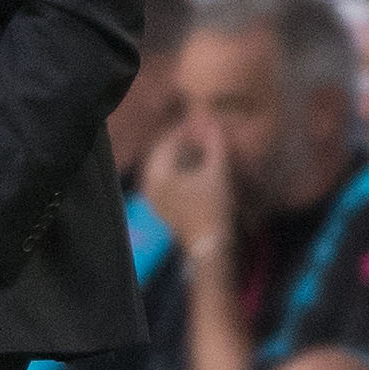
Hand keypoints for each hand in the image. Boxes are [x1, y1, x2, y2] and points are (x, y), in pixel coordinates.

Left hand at [141, 123, 235, 271]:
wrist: (211, 246)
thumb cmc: (213, 208)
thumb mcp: (217, 173)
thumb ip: (215, 145)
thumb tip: (212, 122)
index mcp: (158, 175)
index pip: (167, 143)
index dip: (183, 131)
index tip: (200, 123)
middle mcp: (151, 186)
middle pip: (163, 156)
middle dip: (181, 144)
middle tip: (199, 135)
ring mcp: (155, 200)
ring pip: (165, 170)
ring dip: (181, 159)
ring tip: (200, 151)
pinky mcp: (164, 210)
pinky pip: (167, 183)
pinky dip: (180, 173)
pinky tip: (196, 171)